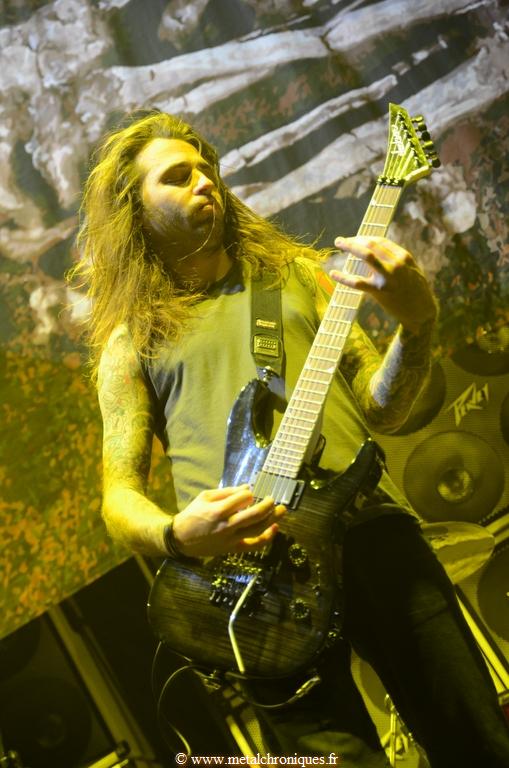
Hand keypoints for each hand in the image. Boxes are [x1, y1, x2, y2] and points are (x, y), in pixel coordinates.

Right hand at [171, 485, 285, 557]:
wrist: (180, 539)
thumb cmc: (192, 514)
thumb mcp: (205, 497)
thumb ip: (227, 492)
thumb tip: (247, 488)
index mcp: (218, 511)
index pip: (242, 499)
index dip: (249, 494)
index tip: (250, 493)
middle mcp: (226, 525)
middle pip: (254, 515)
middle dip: (268, 505)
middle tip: (273, 499)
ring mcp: (231, 539)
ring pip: (257, 529)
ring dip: (272, 519)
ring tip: (282, 510)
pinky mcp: (232, 549)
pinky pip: (253, 545)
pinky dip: (266, 538)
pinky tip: (274, 528)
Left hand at [330, 236, 436, 333]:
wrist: (421, 312)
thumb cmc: (415, 290)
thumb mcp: (410, 270)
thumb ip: (395, 260)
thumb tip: (373, 251)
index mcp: (403, 256)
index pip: (380, 241)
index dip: (364, 238)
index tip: (354, 240)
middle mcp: (396, 263)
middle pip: (372, 244)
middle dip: (354, 239)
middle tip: (340, 241)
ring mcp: (388, 276)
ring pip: (366, 255)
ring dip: (350, 246)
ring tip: (338, 243)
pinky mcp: (379, 291)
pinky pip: (358, 282)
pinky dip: (343, 277)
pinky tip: (333, 274)